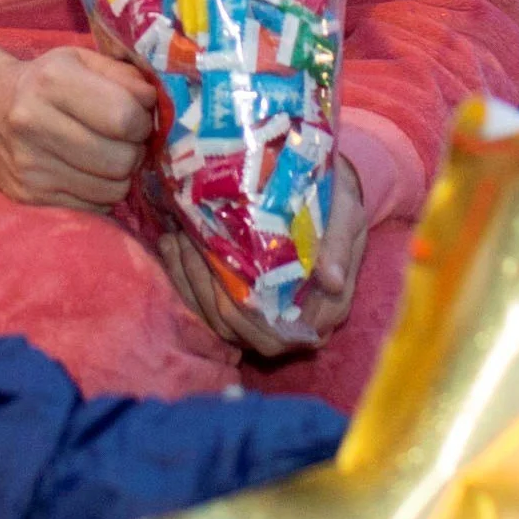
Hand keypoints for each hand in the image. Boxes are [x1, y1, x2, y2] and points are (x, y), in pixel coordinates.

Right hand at [0, 31, 154, 208]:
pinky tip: (86, 171)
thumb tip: (159, 106)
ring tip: (107, 154)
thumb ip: (126, 77)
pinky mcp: (28, 196)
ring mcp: (28, 166)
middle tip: (125, 140)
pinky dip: (100, 192)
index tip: (137, 117)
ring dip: (120, 175)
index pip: (124, 117)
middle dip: (135, 151)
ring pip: (112, 190)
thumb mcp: (81, 61)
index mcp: (52, 81)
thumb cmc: (45, 82)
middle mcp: (33, 123)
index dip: (142, 122)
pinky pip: (94, 207)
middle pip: (121, 160)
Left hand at [152, 146, 367, 355]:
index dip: (253, 312)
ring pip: (218, 321)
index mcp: (327, 308)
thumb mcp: (347, 210)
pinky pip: (203, 306)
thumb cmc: (335, 199)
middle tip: (192, 245)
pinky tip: (171, 242)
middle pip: (244, 330)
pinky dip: (182, 278)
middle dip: (211, 292)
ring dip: (192, 282)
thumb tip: (331, 281)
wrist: (319, 186)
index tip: (228, 270)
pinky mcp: (235, 303)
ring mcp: (261, 316)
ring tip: (179, 238)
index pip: (286, 331)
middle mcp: (293, 322)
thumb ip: (340, 242)